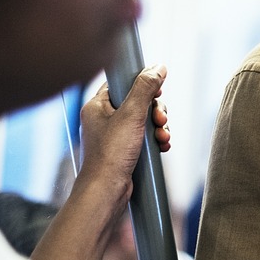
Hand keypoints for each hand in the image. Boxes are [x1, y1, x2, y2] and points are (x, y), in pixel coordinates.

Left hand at [78, 64, 169, 207]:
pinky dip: (156, 140)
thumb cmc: (110, 155)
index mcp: (97, 106)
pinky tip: (162, 146)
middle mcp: (103, 120)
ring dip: (159, 126)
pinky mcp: (123, 151)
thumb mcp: (131, 115)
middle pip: (137, 102)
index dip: (141, 84)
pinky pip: (144, 138)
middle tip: (160, 119)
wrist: (106, 192)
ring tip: (163, 136)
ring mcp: (113, 136)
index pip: (121, 83)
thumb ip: (145, 88)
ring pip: (143, 121)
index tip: (157, 90)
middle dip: (155, 110)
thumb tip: (158, 67)